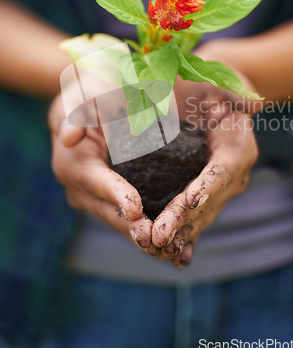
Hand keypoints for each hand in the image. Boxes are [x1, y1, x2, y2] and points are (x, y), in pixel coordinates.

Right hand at [48, 93, 159, 254]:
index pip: (95, 181)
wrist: (87, 110)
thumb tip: (68, 136)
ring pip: (117, 221)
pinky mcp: (107, 202)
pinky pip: (125, 220)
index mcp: (71, 162)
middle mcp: (78, 187)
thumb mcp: (80, 97)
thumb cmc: (87, 98)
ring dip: (139, 237)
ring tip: (166, 250)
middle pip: (106, 210)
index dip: (115, 194)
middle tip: (155, 240)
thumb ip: (75, 113)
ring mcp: (92, 199)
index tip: (135, 208)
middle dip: (130, 226)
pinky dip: (144, 232)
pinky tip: (168, 246)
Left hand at [151, 78, 258, 268]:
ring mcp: (221, 188)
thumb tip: (254, 104)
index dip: (205, 189)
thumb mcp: (220, 81)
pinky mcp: (207, 195)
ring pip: (201, 216)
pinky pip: (197, 219)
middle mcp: (233, 174)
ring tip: (155, 250)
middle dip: (183, 221)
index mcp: (238, 147)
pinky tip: (174, 258)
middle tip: (156, 238)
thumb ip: (233, 91)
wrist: (213, 101)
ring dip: (180, 234)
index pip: (221, 172)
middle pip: (209, 202)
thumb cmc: (212, 86)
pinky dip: (186, 237)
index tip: (186, 205)